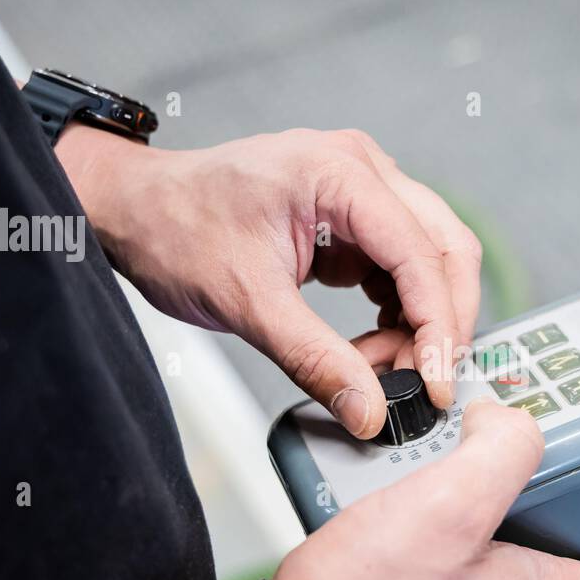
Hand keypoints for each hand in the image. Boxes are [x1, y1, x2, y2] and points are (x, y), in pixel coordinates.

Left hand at [57, 126, 482, 436]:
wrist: (134, 212)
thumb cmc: (175, 229)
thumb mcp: (247, 303)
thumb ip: (316, 359)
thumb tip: (370, 409)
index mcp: (339, 172)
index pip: (420, 252)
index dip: (438, 325)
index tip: (436, 383)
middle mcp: (361, 170)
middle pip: (445, 248)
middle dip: (441, 322)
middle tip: (422, 382)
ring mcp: (360, 192)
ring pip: (430, 260)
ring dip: (420, 321)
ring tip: (379, 367)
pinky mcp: (351, 219)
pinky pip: (400, 268)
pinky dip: (398, 313)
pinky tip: (371, 346)